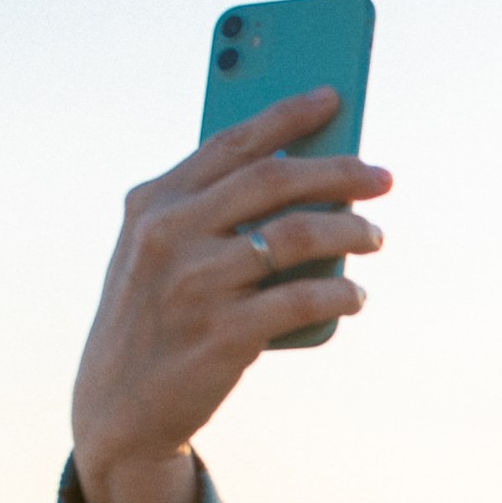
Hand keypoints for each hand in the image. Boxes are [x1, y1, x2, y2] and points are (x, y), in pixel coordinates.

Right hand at [69, 87, 390, 502]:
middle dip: (339, 172)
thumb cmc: (155, 318)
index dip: (287, 115)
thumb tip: (299, 173)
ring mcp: (196, 284)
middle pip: (273, 181)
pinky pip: (304, 300)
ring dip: (351, 232)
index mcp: (152, 203)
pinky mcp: (224, 334)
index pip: (231, 144)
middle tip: (382, 177)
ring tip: (376, 237)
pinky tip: (357, 296)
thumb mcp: (158, 253)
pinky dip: (342, 294)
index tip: (333, 96)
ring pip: (298, 236)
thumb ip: (206, 210)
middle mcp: (170, 234)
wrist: (119, 406)